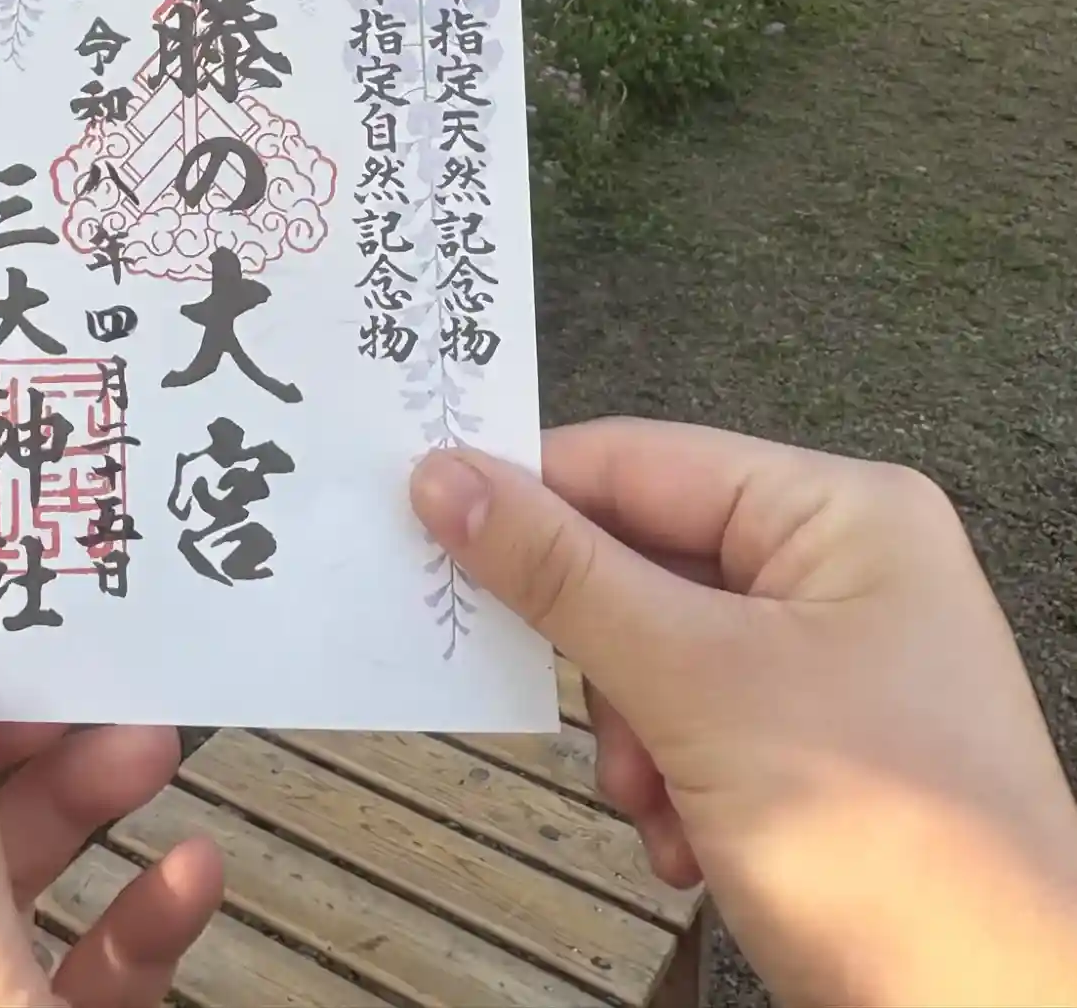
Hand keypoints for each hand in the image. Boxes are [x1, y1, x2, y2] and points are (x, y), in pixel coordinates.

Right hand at [414, 420, 1076, 1007]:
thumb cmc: (884, 841)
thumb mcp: (696, 687)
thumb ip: (561, 576)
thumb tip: (442, 475)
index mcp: (843, 513)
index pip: (642, 461)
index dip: (531, 489)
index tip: (422, 516)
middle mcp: (846, 567)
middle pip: (648, 559)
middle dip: (602, 656)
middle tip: (577, 718)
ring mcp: (839, 662)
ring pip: (661, 651)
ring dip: (632, 735)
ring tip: (656, 805)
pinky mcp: (822, 747)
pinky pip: (698, 721)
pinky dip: (671, 782)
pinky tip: (687, 845)